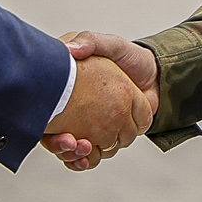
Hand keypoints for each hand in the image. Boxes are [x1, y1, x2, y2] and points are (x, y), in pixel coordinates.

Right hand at [43, 32, 158, 170]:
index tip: (58, 126)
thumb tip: (70, 49)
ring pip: (71, 146)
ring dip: (74, 153)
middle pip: (54, 131)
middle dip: (60, 144)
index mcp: (68, 83)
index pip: (47, 106)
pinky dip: (86, 159)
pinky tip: (88, 158)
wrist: (155, 77)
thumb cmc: (129, 58)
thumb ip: (91, 42)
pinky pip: (89, 154)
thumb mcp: (110, 45)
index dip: (46, 120)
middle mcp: (73, 106)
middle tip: (71, 143)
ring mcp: (87, 123)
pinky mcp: (101, 136)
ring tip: (83, 149)